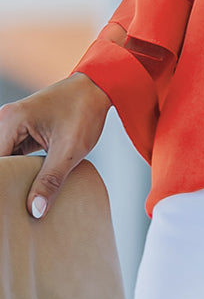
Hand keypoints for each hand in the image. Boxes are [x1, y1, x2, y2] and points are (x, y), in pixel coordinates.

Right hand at [0, 73, 111, 218]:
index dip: (4, 185)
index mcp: (10, 121)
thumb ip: (50, 180)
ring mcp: (13, 124)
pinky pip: (15, 154)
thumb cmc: (85, 111)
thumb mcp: (70, 150)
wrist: (99, 88)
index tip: (10, 206)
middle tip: (18, 208)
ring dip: (15, 178)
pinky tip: (31, 186)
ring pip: (7, 160)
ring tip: (24, 200)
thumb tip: (35, 210)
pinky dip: (22, 169)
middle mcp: (6, 120)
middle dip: (8, 183)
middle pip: (1, 162)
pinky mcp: (23, 129)